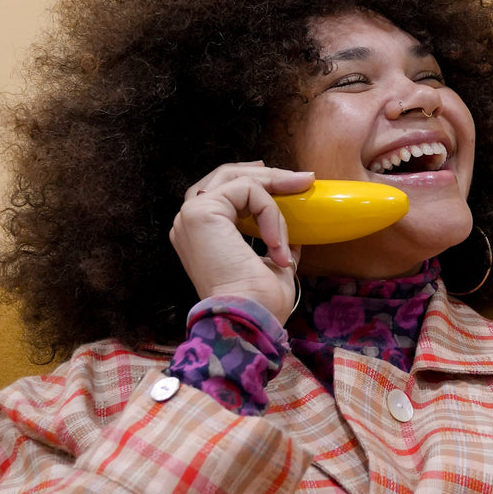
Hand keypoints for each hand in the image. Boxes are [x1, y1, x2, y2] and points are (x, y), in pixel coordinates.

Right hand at [169, 161, 313, 323]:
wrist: (247, 319)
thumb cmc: (259, 302)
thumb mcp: (272, 264)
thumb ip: (275, 243)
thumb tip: (295, 232)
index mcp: (200, 235)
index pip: (225, 193)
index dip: (259, 185)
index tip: (294, 186)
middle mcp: (189, 222)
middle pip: (226, 176)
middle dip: (268, 174)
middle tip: (303, 179)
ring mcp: (190, 215)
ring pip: (236, 177)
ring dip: (273, 188)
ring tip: (300, 196)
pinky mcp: (200, 212)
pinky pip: (247, 191)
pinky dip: (270, 212)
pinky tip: (276, 243)